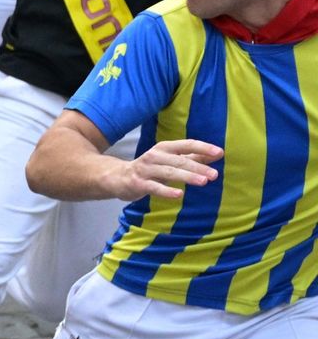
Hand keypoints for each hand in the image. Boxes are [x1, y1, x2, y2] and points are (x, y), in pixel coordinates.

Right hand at [106, 139, 221, 200]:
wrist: (117, 177)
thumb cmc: (150, 168)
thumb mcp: (170, 160)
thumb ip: (193, 157)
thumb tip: (218, 154)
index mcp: (164, 147)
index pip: (187, 145)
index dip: (203, 148)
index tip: (220, 153)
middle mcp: (155, 156)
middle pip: (180, 160)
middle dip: (198, 167)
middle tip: (214, 175)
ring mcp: (146, 170)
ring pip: (169, 173)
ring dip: (187, 176)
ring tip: (203, 182)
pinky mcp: (138, 184)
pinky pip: (154, 187)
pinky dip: (167, 191)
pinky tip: (179, 194)